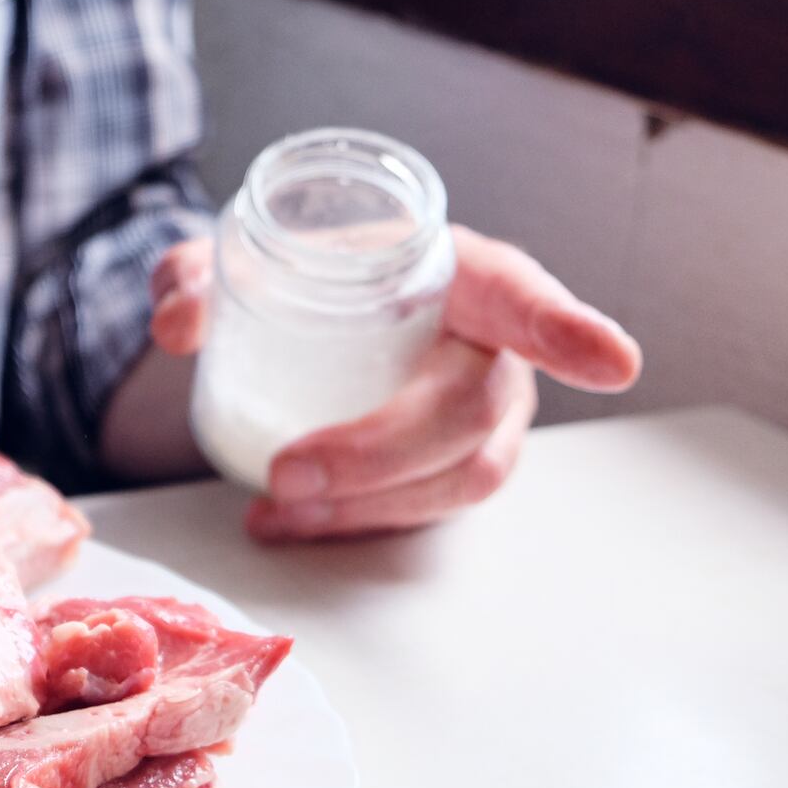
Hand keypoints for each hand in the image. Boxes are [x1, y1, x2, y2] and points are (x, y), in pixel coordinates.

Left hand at [147, 226, 641, 540]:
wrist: (296, 318)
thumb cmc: (297, 277)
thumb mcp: (237, 262)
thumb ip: (196, 275)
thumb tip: (176, 321)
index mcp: (458, 273)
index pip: (522, 299)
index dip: (567, 330)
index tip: (611, 362)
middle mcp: (488, 347)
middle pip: (469, 412)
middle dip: (380, 454)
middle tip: (288, 476)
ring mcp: (480, 415)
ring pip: (458, 477)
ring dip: (368, 504)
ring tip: (276, 508)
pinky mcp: (448, 470)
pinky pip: (426, 511)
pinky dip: (356, 525)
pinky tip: (290, 524)